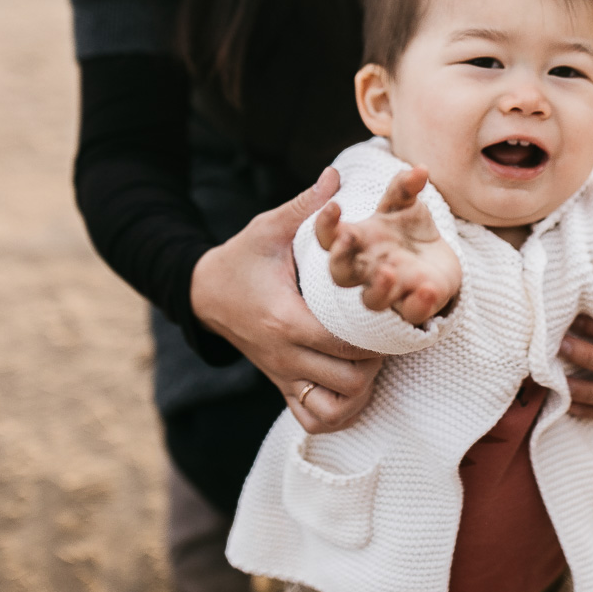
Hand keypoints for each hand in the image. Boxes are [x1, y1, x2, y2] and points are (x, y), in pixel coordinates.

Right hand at [191, 167, 382, 434]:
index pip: (343, 344)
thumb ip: (306, 206)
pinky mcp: (281, 386)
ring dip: (362, 388)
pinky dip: (339, 410)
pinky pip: (314, 418)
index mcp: (285, 319)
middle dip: (377, 361)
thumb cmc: (241, 258)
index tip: (389, 314)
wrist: (204, 293)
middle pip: (348, 380)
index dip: (375, 335)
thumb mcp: (268, 228)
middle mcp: (285, 356)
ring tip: (373, 357)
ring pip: (335, 407)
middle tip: (388, 333)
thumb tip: (335, 173)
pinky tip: (353, 383)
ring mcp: (282, 375)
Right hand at [314, 167, 460, 326]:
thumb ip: (404, 188)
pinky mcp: (414, 307)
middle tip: (347, 238)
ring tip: (390, 271)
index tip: (334, 205)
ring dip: (379, 288)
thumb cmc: (409, 230)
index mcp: (356, 243)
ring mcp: (389, 292)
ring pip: (372, 301)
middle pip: (340, 274)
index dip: (325, 224)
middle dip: (340, 258)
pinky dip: (418, 303)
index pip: (329, 237)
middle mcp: (365, 271)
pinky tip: (429, 288)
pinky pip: (411, 312)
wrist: (439, 263)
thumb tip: (410, 170)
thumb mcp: (404, 205)